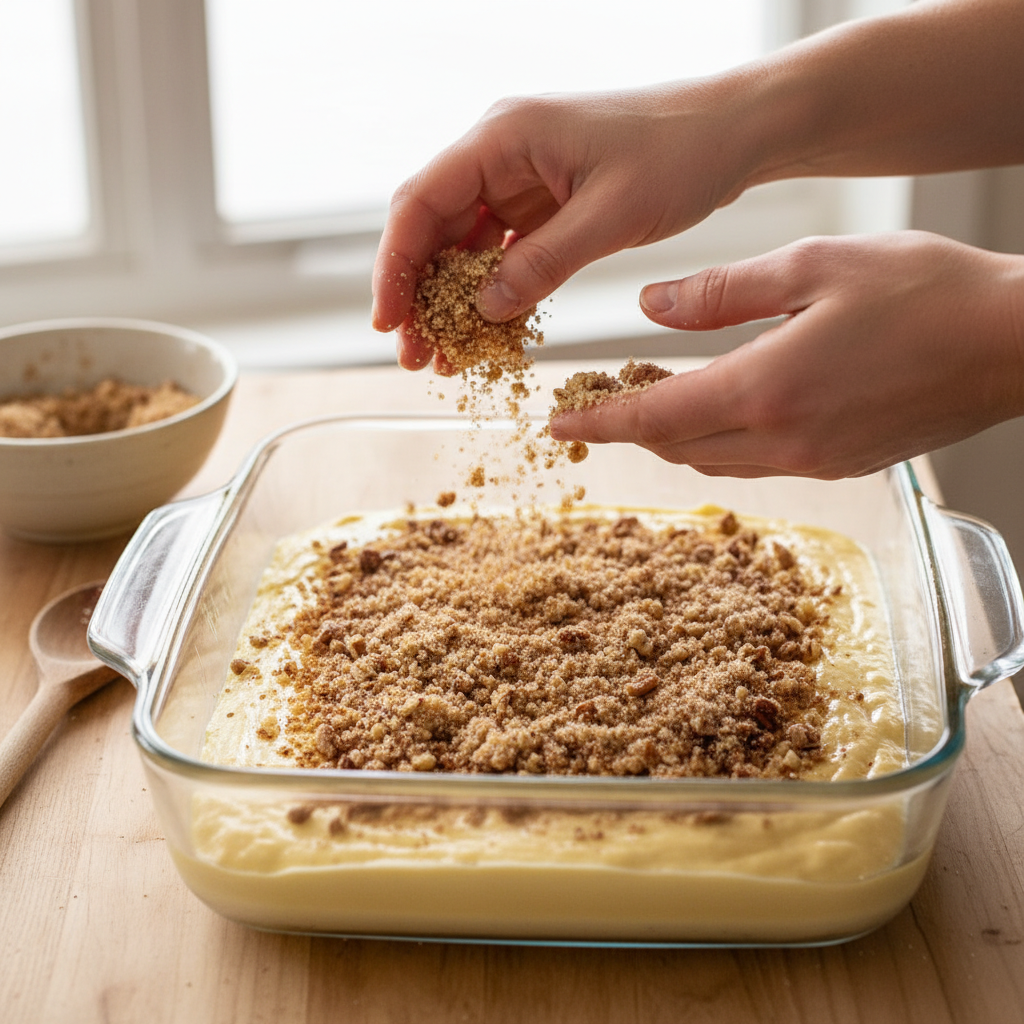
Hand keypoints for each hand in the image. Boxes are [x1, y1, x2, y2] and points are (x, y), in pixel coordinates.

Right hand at [371, 81, 758, 370]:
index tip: (388, 321)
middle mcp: (501, 153)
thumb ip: (543, 263)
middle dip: (419, 296)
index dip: (395, 265)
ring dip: (452, 302)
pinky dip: (492, 295)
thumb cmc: (681, 152)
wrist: (732, 133)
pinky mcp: (544, 204)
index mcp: (503, 136)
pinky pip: (502, 254)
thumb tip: (485, 311)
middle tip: (414, 357)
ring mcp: (520, 179)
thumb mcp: (610, 215)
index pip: (421, 201)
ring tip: (445, 359)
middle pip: (433, 228)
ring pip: (463, 246)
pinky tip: (487, 335)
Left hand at [549, 232, 1023, 477]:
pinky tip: (717, 413)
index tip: (554, 428)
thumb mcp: (812, 267)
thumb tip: (651, 308)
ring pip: (712, 462)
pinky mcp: (838, 467)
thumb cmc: (925, 292)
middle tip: (595, 405)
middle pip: (675, 447)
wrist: (1014, 343)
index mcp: (765, 390)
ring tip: (648, 402)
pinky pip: (754, 466)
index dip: (597, 424)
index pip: (653, 417)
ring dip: (671, 437)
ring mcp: (812, 462)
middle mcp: (782, 441)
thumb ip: (721, 292)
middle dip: (627, 429)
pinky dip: (718, 444)